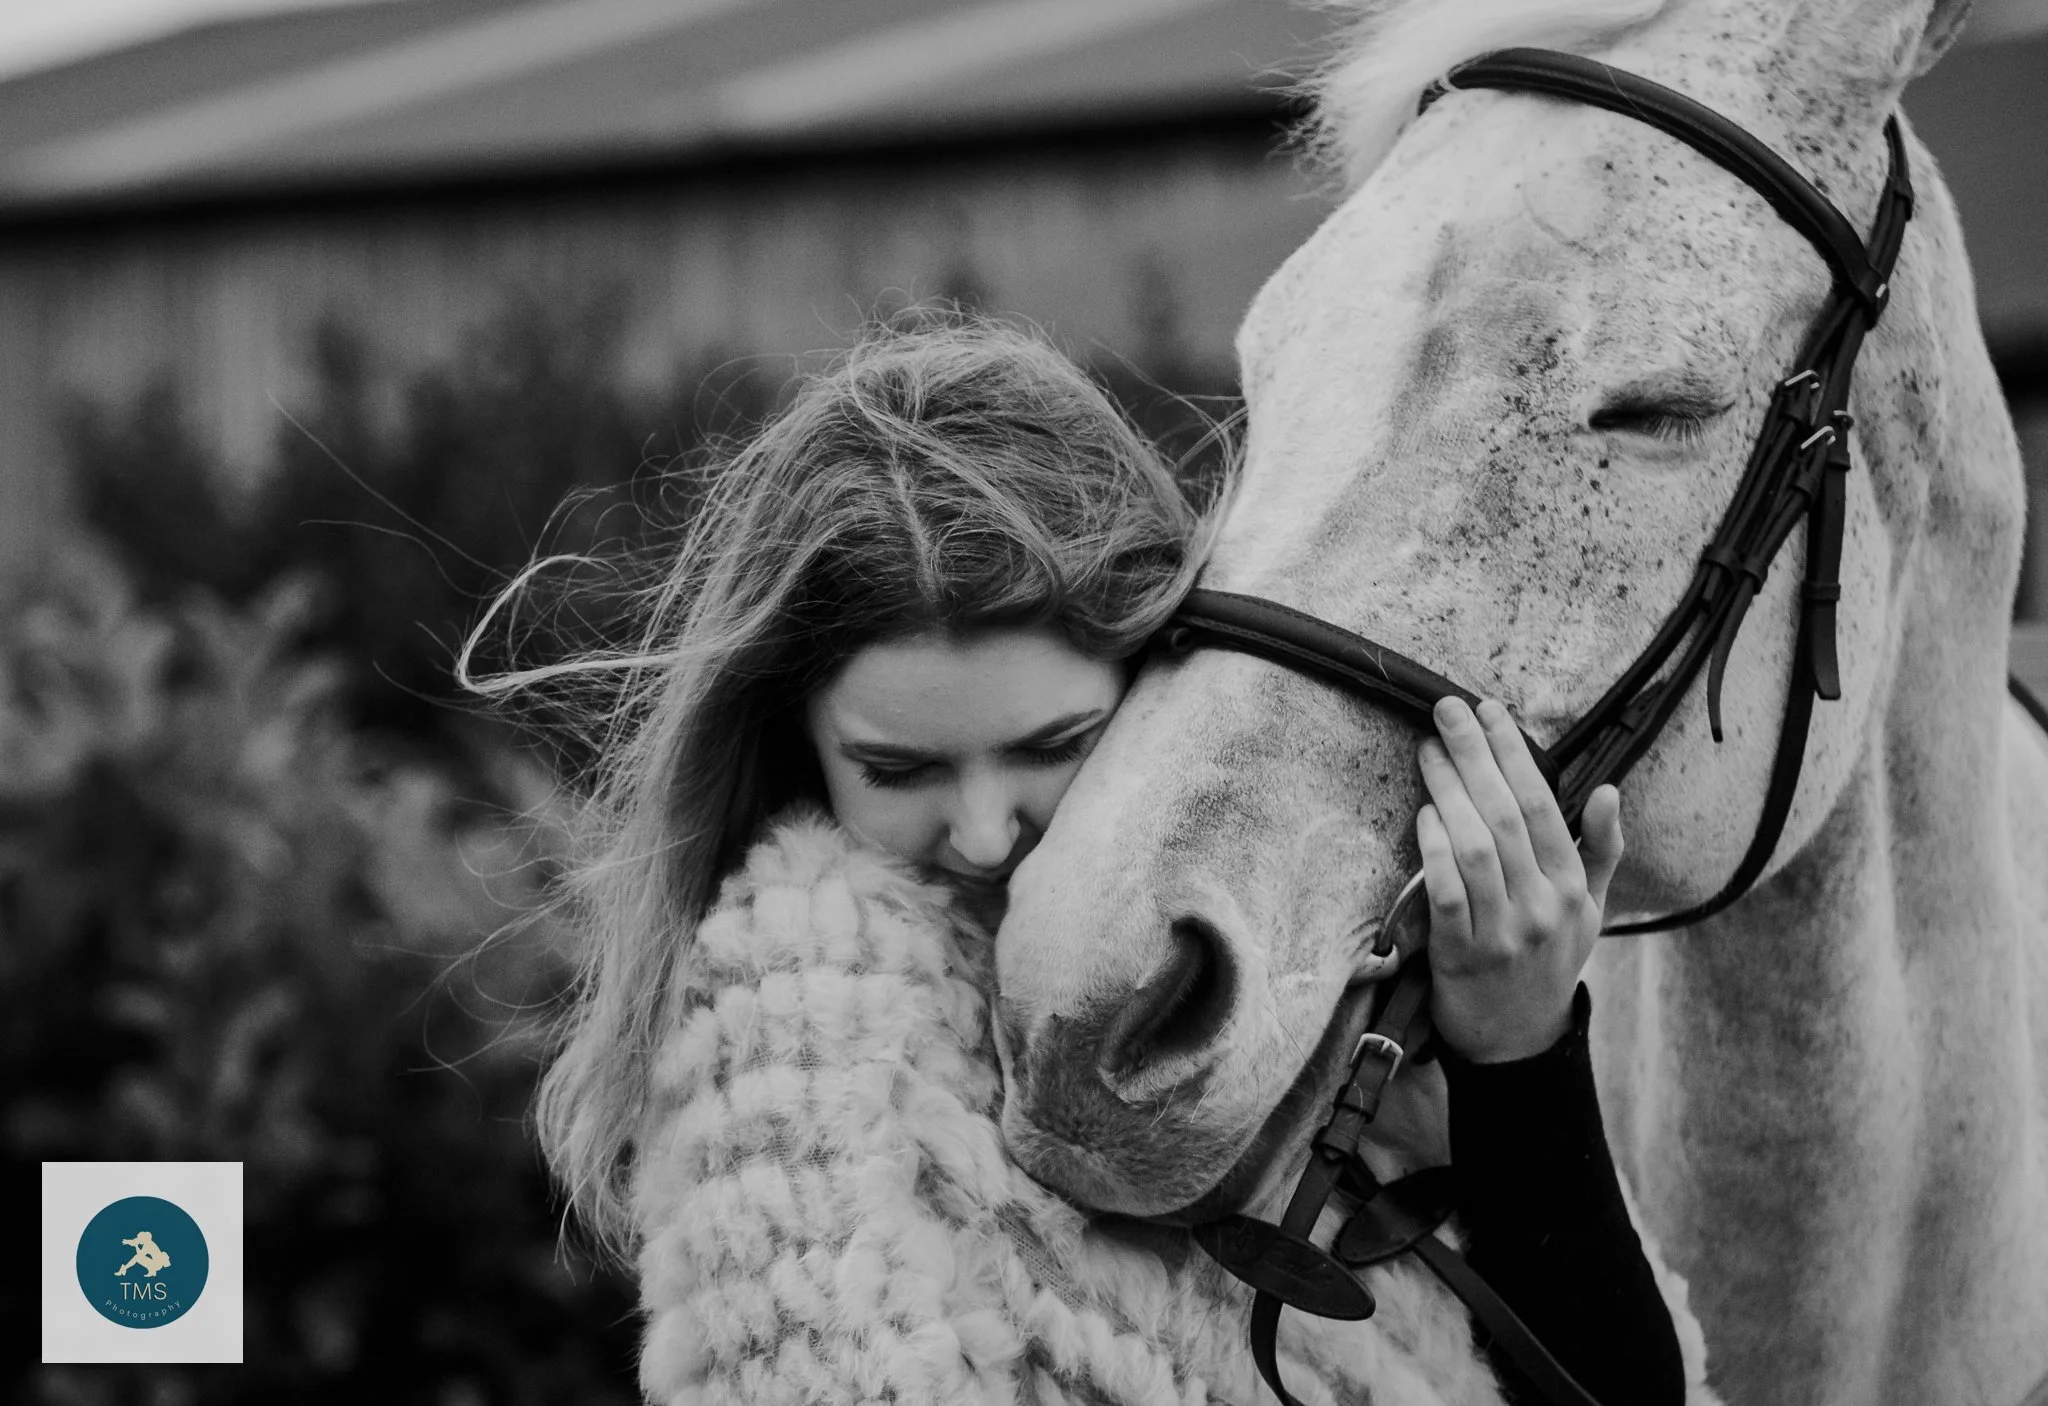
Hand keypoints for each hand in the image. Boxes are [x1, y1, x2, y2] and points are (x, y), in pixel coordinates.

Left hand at [1415, 696, 1622, 1062]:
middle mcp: (1541, 906)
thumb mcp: (1588, 908)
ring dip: (1449, 794)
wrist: (1518, 1040)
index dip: (1513, 753)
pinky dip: (1434, 852)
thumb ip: (1600, 849)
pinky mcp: (1460, 955)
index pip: (1542, 804)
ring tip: (1429, 753)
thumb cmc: (1548, 960)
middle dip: (1474, 756)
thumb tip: (1610, 791)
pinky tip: (1423, 816)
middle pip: (1505, 816)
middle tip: (1446, 711)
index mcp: (1571, 887)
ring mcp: (1501, 933)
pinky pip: (1445, 894)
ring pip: (1475, 849)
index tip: (1489, 710)